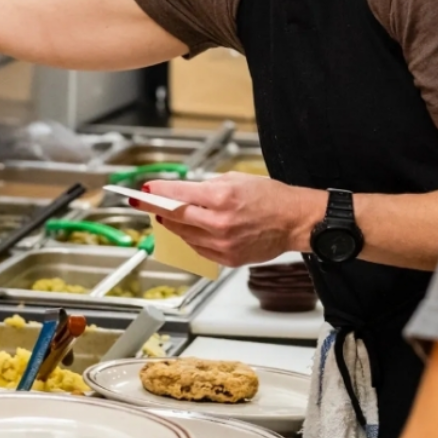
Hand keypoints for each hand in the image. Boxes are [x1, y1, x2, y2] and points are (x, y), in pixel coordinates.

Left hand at [136, 173, 326, 266]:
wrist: (293, 221)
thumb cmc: (270, 197)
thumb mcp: (235, 179)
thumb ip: (207, 186)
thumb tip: (183, 192)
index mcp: (222, 197)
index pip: (178, 195)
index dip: (157, 192)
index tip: (144, 190)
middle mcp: (220, 222)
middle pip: (175, 217)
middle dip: (157, 209)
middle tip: (146, 203)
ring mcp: (223, 243)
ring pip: (184, 235)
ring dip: (172, 225)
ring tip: (166, 216)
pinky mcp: (227, 258)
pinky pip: (198, 249)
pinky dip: (190, 238)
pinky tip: (188, 230)